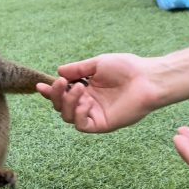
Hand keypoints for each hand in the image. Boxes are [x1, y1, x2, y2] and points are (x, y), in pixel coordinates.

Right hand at [37, 54, 160, 132]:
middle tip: (61, 83)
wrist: (148, 78)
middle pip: (61, 106)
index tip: (40, 85)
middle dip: (57, 95)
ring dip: (68, 102)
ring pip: (68, 116)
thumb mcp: (97, 64)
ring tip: (79, 88)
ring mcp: (94, 114)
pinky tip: (86, 102)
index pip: (63, 94)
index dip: (51, 91)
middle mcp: (88, 103)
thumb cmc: (126, 68)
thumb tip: (58, 71)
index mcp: (86, 90)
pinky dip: (79, 114)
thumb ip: (77, 69)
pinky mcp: (102, 124)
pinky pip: (82, 125)